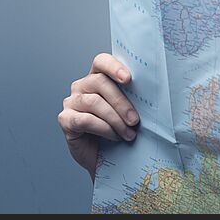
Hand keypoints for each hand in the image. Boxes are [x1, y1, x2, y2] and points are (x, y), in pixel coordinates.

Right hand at [57, 53, 139, 180]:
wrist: (109, 158)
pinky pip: (85, 120)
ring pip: (93, 102)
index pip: (101, 61)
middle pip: (100, 82)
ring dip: (115, 119)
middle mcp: (82, 86)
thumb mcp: (131, 110)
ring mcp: (72, 102)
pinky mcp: (65, 119)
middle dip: (121, 102)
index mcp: (99, 77)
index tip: (128, 79)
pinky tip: (114, 137)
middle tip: (135, 120)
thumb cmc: (122, 129)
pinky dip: (104, 129)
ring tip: (128, 134)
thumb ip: (135, 96)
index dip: (114, 67)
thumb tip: (153, 91)